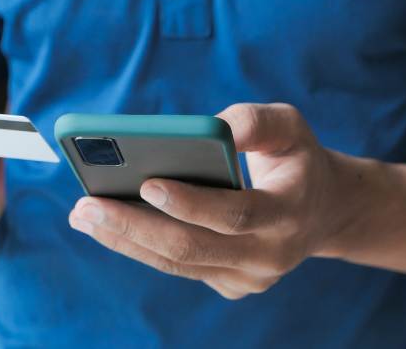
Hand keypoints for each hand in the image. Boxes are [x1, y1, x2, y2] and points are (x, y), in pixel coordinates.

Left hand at [68, 103, 349, 298]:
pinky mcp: (229, 284)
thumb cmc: (296, 158)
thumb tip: (211, 129)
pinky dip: (139, 245)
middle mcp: (269, 255)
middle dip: (133, 225)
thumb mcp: (289, 126)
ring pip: (176, 263)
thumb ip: (254, 121)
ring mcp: (248, 277)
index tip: (146, 183)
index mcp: (288, 213)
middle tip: (85, 205)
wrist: (325, 210)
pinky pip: (177, 267)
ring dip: (124, 239)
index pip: (235, 213)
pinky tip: (105, 225)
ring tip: (81, 215)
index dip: (190, 202)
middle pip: (191, 247)